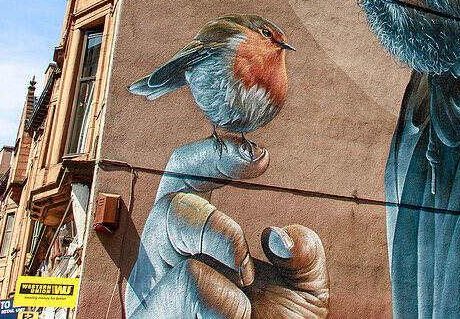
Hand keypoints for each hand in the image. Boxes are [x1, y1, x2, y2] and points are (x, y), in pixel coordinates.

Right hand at [125, 136, 328, 318]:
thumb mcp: (306, 288)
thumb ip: (304, 252)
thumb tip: (279, 237)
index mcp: (194, 240)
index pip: (184, 177)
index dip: (213, 156)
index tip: (261, 159)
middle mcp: (165, 261)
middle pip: (172, 209)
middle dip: (216, 229)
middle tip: (246, 264)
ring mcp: (153, 295)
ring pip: (187, 267)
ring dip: (229, 289)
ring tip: (242, 312)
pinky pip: (193, 297)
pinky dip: (226, 312)